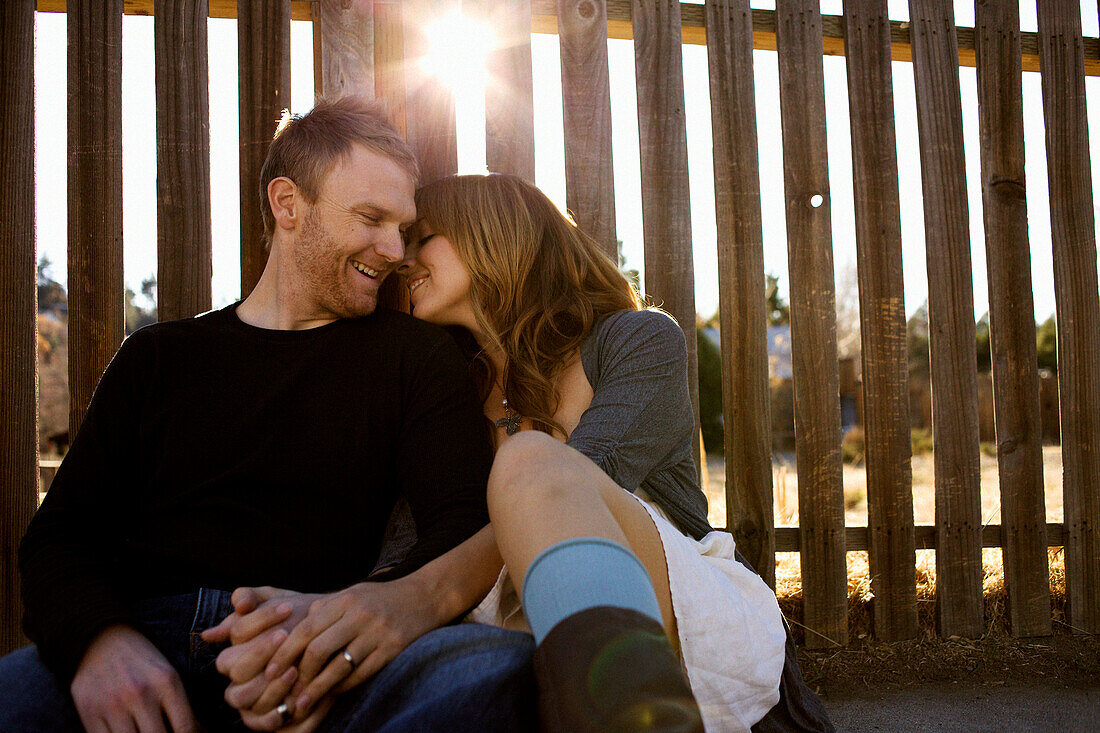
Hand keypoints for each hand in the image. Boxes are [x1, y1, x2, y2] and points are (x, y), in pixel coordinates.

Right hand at [71, 624, 197, 732]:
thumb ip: (181, 707)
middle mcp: (140, 694)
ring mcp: (112, 705)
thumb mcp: (167, 675)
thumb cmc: (141, 661)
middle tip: (164, 732)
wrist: (100, 639)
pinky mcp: (89, 712)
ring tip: (146, 731)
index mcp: (166, 682)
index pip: (185, 728)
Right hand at [202, 588, 320, 728]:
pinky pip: (269, 724)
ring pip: (249, 700)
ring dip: (271, 685)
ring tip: (295, 668)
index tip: (287, 607)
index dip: (260, 620)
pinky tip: (304, 697)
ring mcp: (251, 704)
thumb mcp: (282, 604)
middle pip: (236, 670)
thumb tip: (240, 602)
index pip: (236, 634)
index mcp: (236, 651)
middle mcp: (238, 680)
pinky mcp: (266, 723)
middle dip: (260, 652)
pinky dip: (285, 713)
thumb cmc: (301, 624)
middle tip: (287, 635)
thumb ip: (259, 598)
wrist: (329, 650)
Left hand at [264, 577, 436, 722]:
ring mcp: (378, 633)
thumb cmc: (382, 598)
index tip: (271, 670)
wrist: (425, 597)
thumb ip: (325, 609)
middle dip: (298, 673)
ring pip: (339, 666)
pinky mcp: (392, 649)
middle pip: (318, 649)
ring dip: (317, 688)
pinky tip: (332, 693)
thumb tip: (295, 632)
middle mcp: (360, 615)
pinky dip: (343, 686)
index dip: (285, 652)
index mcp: (345, 599)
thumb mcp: (352, 594)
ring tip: (303, 702)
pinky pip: (361, 674)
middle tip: (285, 690)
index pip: (306, 628)